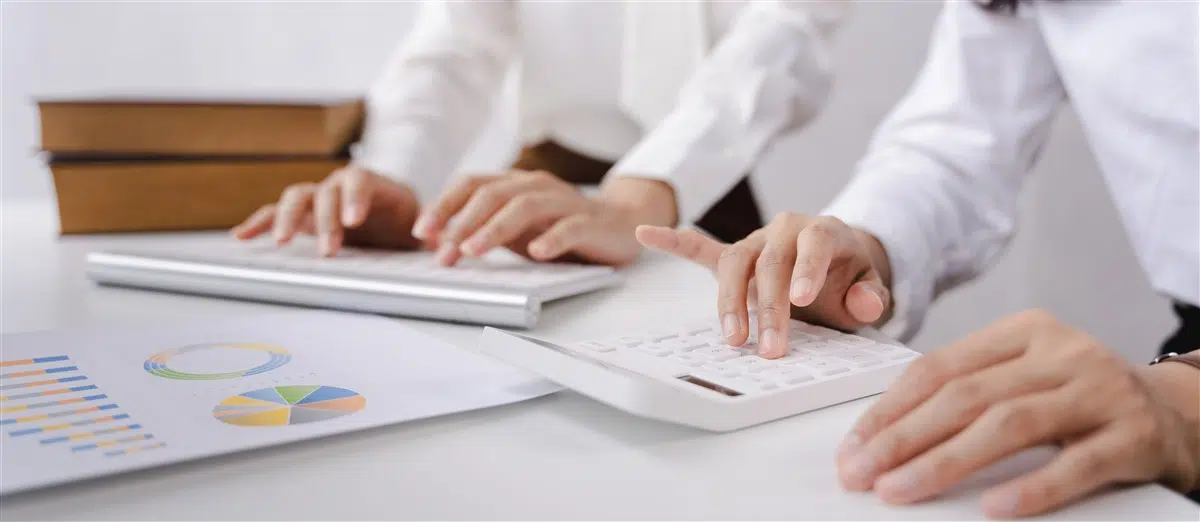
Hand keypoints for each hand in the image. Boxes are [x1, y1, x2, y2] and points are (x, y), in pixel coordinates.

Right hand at [232, 165, 421, 255]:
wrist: (393, 214)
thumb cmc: (406, 218)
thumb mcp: (422, 223)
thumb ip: (430, 231)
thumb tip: (442, 242)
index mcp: (371, 182)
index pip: (359, 181)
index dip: (355, 199)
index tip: (354, 221)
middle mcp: (339, 184)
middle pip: (325, 191)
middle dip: (324, 220)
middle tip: (329, 248)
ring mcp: (317, 197)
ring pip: (297, 198)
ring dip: (288, 219)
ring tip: (280, 242)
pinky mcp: (301, 214)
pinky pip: (275, 212)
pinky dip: (258, 222)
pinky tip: (242, 236)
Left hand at [411, 170, 669, 266]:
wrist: (621, 222)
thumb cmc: (561, 226)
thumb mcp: (517, 228)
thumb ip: (483, 230)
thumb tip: (438, 245)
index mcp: (514, 184)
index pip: (470, 184)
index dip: (444, 206)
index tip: (423, 232)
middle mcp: (536, 185)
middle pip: (492, 194)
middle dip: (462, 223)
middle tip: (443, 251)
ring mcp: (564, 201)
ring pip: (524, 207)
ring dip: (494, 229)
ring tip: (474, 251)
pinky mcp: (590, 222)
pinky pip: (569, 227)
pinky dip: (550, 239)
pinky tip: (536, 253)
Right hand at [635, 212, 892, 358]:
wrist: (838, 265)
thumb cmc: (850, 278)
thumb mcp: (870, 288)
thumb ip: (871, 295)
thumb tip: (864, 303)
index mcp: (821, 231)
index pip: (813, 242)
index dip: (807, 268)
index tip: (802, 300)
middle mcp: (785, 230)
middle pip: (769, 262)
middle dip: (768, 307)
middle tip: (771, 349)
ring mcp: (756, 243)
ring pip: (734, 263)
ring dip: (730, 302)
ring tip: (734, 339)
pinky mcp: (736, 258)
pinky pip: (701, 249)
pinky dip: (674, 242)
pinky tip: (646, 234)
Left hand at [837, 309, 1199, 517]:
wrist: (1175, 413)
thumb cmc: (1078, 399)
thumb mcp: (1023, 378)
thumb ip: (966, 393)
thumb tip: (884, 437)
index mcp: (1023, 332)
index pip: (939, 368)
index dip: (890, 409)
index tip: (853, 446)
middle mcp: (1061, 353)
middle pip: (965, 396)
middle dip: (903, 438)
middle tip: (862, 473)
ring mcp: (1100, 390)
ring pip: (1010, 424)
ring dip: (946, 461)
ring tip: (902, 490)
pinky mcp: (1134, 434)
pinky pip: (1076, 463)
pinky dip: (1032, 486)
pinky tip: (993, 507)